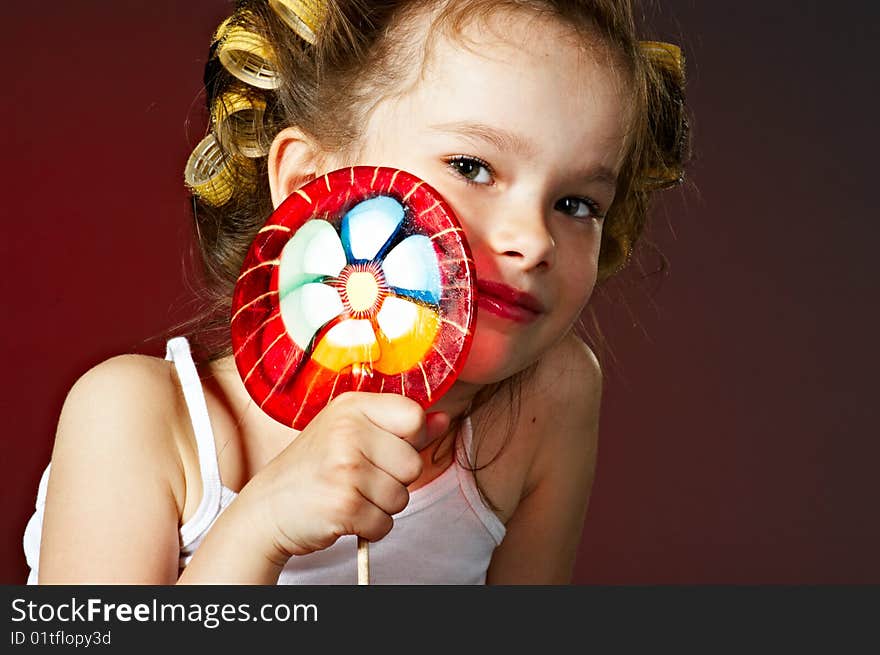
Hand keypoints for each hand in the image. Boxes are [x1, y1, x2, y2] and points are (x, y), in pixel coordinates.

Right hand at [237, 392, 449, 564]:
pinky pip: (386, 524)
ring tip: (350, 495)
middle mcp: (348, 430)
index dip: (408, 440)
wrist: (267, 508)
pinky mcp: (344, 505)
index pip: (415, 416)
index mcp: (352, 406)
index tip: (381, 449)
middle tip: (358, 478)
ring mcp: (345, 468)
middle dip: (394, 480)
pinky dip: (369, 527)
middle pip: (414, 463)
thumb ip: (401, 427)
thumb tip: (445, 419)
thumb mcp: (352, 433)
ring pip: (402, 497)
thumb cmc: (315, 468)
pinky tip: (344, 514)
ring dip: (381, 506)